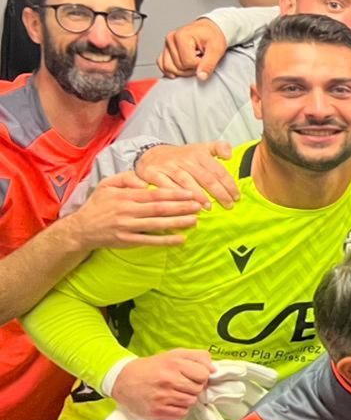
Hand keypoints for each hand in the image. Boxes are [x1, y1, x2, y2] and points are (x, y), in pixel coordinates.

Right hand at [66, 172, 201, 249]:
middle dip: (181, 207)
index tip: (191, 193)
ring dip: (177, 223)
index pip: (154, 194)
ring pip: (157, 225)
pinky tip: (181, 239)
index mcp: (125, 196)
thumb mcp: (107, 184)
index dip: (174, 194)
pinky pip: (149, 241)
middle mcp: (127, 211)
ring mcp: (127, 227)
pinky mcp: (127, 241)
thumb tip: (144, 181)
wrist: (81, 229)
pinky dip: (166, 241)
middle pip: (159, 209)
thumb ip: (126, 178)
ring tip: (195, 221)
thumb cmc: (98, 204)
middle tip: (199, 205)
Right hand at [112, 349, 214, 419]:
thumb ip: (198, 357)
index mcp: (174, 363)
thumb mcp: (174, 354)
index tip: (194, 376)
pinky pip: (181, 414)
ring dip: (187, 399)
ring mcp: (162, 397)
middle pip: (198, 389)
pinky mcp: (156, 411)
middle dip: (194, 387)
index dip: (202, 376)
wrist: (123, 380)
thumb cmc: (152, 367)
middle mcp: (168, 380)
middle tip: (183, 385)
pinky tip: (171, 402)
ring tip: (176, 393)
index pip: (204, 374)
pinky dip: (179, 409)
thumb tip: (215, 368)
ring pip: (191, 402)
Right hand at [135, 141, 238, 207]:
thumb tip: (230, 155)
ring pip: (186, 182)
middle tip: (228, 205)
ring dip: (198, 195)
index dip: (229, 184)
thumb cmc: (183, 156)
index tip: (236, 197)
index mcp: (199, 154)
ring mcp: (169, 167)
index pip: (218, 170)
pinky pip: (165, 186)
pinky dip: (176, 195)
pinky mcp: (153, 173)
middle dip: (219, 192)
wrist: (151, 154)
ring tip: (208, 207)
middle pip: (205, 177)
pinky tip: (184, 203)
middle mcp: (185, 160)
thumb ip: (219, 147)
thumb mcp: (202, 147)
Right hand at [160, 18, 228, 78]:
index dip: (200, 65)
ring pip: (169, 68)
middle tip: (201, 60)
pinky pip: (162, 65)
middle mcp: (171, 39)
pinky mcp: (165, 51)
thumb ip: (209, 63)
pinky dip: (171, 70)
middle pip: (179, 67)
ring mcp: (167, 45)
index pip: (188, 62)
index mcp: (181, 36)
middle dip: (192, 68)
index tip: (206, 59)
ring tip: (193, 61)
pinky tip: (183, 68)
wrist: (209, 30)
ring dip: (183, 70)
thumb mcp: (216, 48)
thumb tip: (201, 76)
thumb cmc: (212, 36)